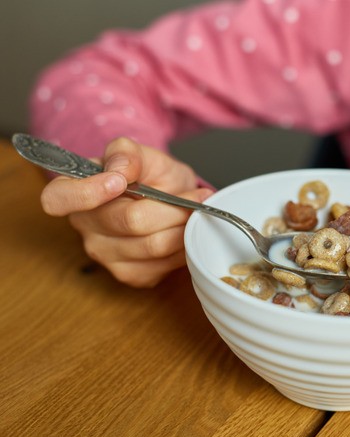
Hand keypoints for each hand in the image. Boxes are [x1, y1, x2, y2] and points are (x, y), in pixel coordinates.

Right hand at [40, 137, 213, 286]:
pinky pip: (163, 264)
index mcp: (72, 191)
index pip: (57, 199)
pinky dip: (183, 246)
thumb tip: (119, 170)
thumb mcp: (142, 154)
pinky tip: (185, 232)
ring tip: (196, 211)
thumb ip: (127, 154)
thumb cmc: (151, 176)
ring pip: (154, 246)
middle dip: (172, 207)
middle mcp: (84, 227)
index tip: (120, 182)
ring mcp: (105, 255)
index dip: (89, 192)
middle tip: (195, 195)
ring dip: (184, 227)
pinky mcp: (130, 275)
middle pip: (131, 222)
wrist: (170, 197)